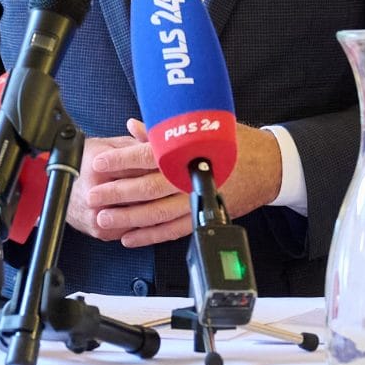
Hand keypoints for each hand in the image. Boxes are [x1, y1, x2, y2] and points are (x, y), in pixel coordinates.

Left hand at [72, 121, 282, 248]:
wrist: (269, 166)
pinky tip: (130, 237)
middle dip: (118, 194)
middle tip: (94, 196)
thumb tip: (133, 127)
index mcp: (190, 151)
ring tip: (104, 220)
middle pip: (149, 188)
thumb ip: (166, 131)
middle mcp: (192, 177)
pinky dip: (150, 236)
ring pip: (158, 214)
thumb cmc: (236, 144)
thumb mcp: (204, 128)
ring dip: (129, 219)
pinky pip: (172, 231)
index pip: (150, 155)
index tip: (100, 163)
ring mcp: (198, 200)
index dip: (122, 160)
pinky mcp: (203, 216)